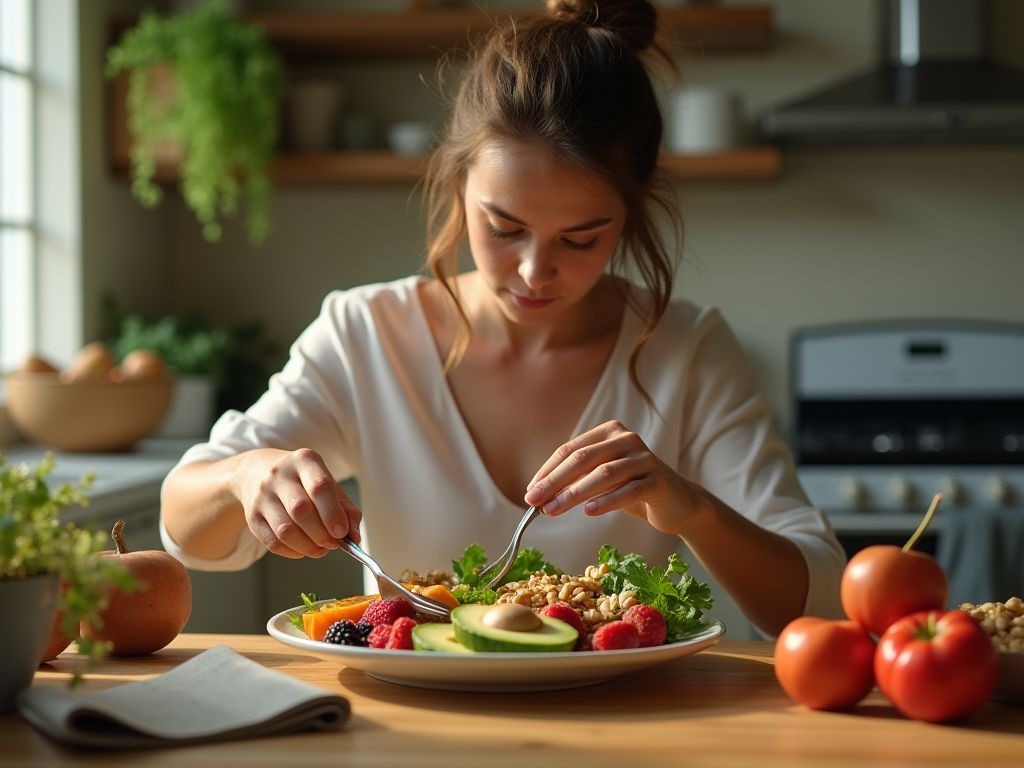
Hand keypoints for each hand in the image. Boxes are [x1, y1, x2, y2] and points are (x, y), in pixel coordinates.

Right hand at [233, 448, 361, 558]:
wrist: (257, 472)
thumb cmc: (302, 481)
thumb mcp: (328, 484)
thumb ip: (346, 509)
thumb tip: (354, 538)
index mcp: (304, 460)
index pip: (320, 486)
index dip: (332, 513)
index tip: (342, 532)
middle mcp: (280, 475)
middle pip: (301, 510)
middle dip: (321, 534)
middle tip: (334, 544)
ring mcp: (262, 495)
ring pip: (286, 531)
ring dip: (308, 547)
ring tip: (320, 548)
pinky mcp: (252, 516)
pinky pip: (273, 543)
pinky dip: (293, 552)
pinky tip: (303, 549)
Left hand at [524, 420, 705, 534]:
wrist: (676, 502)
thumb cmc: (631, 488)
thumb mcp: (601, 480)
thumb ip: (576, 481)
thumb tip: (538, 496)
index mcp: (609, 432)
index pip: (570, 449)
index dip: (547, 471)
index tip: (530, 492)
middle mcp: (627, 439)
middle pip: (583, 459)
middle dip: (555, 481)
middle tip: (534, 501)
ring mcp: (645, 458)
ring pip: (604, 474)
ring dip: (574, 493)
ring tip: (553, 510)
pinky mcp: (659, 481)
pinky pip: (630, 490)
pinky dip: (607, 501)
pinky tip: (589, 511)